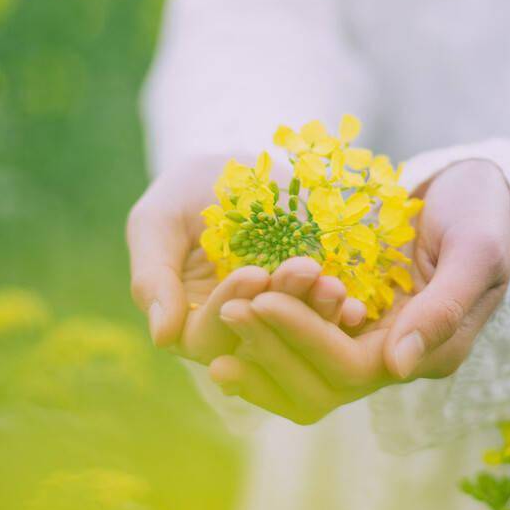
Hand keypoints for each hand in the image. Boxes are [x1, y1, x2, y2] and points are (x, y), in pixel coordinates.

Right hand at [127, 156, 365, 363]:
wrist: (236, 168)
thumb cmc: (184, 195)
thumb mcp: (156, 224)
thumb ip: (152, 277)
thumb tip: (160, 337)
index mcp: (189, 324)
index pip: (207, 334)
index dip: (232, 305)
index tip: (254, 272)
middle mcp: (234, 334)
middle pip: (257, 341)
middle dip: (283, 307)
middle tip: (303, 268)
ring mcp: (276, 325)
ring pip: (296, 337)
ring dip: (317, 312)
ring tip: (331, 280)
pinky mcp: (312, 311)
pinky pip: (328, 324)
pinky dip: (343, 315)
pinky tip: (357, 301)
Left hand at [209, 158, 509, 422]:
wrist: (477, 191)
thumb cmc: (483, 214)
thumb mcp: (477, 251)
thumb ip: (443, 307)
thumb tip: (398, 368)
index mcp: (428, 352)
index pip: (351, 366)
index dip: (302, 337)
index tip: (259, 300)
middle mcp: (393, 360)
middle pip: (319, 384)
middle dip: (270, 349)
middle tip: (227, 309)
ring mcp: (368, 344)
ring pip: (304, 379)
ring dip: (260, 356)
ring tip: (217, 327)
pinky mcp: (346, 324)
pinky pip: (298, 351)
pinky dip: (264, 345)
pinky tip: (223, 328)